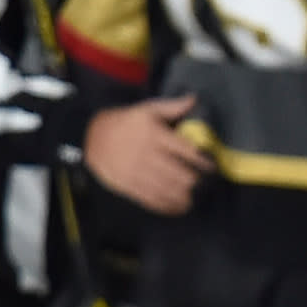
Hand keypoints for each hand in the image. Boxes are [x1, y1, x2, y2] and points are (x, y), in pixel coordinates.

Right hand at [85, 95, 211, 215]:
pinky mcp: (129, 186)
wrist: (94, 138)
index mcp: (154, 134)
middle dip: (196, 182)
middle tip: (204, 183)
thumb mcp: (148, 110)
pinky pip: (153, 201)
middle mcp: (147, 155)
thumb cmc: (127, 123)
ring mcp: (137, 173)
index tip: (212, 167)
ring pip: (169, 191)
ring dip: (186, 197)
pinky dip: (169, 207)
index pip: (187, 152)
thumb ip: (173, 107)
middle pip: (180, 175)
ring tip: (195, 196)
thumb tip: (195, 99)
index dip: (204, 162)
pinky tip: (179, 206)